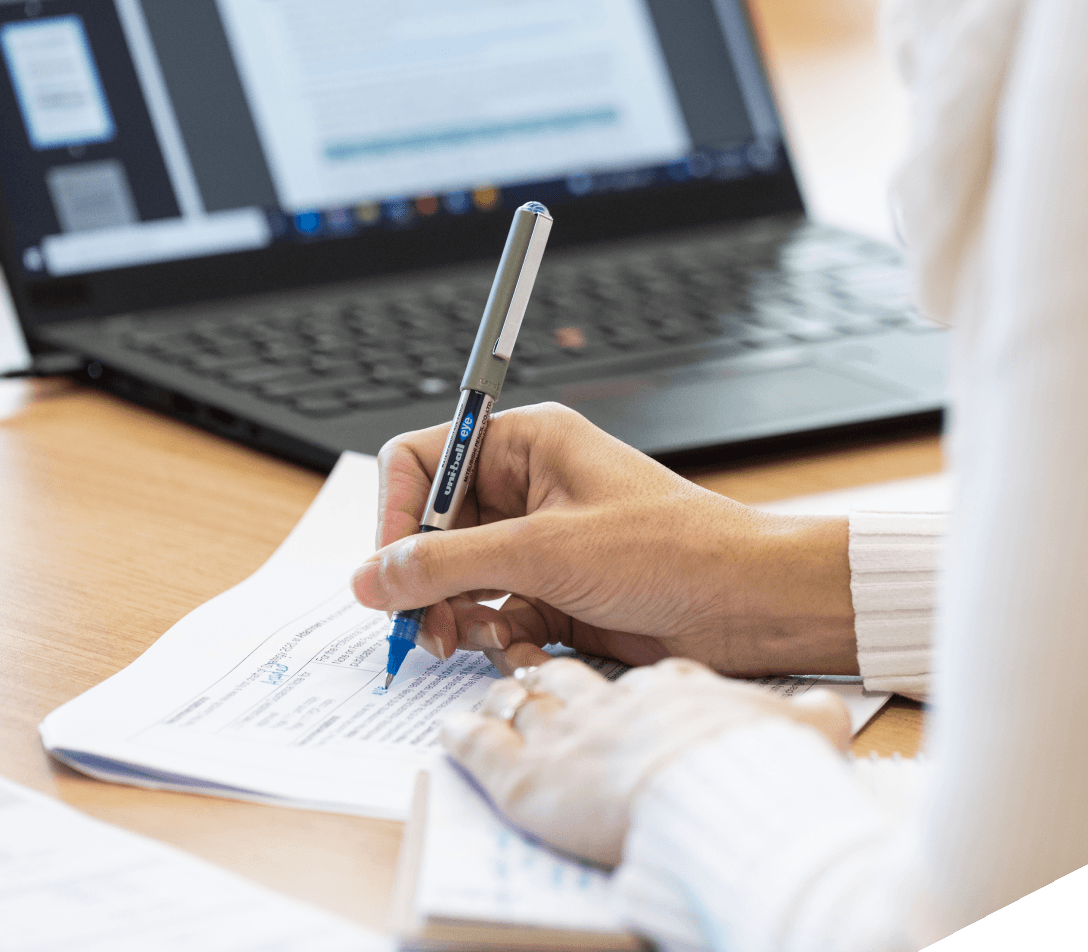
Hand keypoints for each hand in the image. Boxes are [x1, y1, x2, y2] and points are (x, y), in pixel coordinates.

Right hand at [352, 402, 855, 676]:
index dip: (398, 515)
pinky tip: (518, 649)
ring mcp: (540, 544)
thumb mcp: (544, 552)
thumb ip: (446, 564)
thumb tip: (370, 577)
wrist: (747, 604)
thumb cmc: (669, 550)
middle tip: (420, 627)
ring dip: (455, 614)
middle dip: (424, 579)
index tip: (389, 570)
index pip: (424, 464)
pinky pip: (494, 613)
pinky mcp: (556, 593)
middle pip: (435, 529)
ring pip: (460, 578)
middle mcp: (527, 490)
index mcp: (525, 446)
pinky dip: (494, 635)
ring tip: (471, 640)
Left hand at [442, 657, 851, 864]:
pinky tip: (450, 727)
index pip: (630, 672)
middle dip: (543, 668)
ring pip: (519, 698)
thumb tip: (832, 718)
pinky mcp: (525, 778)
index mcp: (665, 688)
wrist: (716, 782)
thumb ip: (812, 719)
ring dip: (505, 692)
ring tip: (496, 689)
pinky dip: (463, 734)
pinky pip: (480, 745)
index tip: (609, 680)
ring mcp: (564, 734)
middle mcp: (608, 702)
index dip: (615, 677)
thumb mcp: (802, 730)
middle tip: (525, 662)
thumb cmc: (757, 757)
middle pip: (562, 673)